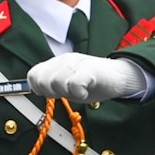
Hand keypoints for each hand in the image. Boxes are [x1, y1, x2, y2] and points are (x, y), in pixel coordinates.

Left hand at [27, 53, 145, 103]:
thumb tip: (37, 90)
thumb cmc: (93, 82)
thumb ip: (52, 86)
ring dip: (65, 93)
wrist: (120, 77)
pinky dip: (78, 93)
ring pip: (55, 82)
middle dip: (51, 93)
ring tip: (77, 92)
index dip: (40, 88)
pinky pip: (74, 83)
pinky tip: (84, 92)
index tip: (53, 94)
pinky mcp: (90, 70)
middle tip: (67, 94)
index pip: (34, 75)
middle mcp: (65, 60)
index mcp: (57, 63)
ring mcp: (77, 63)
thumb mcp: (68, 85)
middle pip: (42, 80)